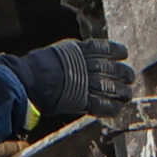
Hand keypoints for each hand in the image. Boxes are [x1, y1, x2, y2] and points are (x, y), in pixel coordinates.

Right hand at [13, 38, 134, 119]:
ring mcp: (85, 83)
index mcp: (79, 50)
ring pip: (112, 87)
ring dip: (122, 92)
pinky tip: (117, 109)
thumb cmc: (36, 67)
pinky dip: (112, 108)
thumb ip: (72, 56)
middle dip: (124, 73)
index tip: (124, 53)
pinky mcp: (82, 100)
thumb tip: (79, 57)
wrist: (26, 80)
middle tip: (130, 76)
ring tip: (127, 94)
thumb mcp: (57, 52)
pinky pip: (103, 105)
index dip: (117, 51)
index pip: (105, 48)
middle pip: (113, 68)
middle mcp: (86, 65)